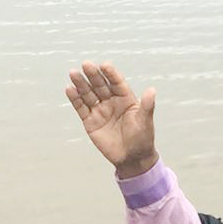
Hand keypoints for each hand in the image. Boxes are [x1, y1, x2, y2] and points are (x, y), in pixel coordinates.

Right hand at [65, 60, 157, 177]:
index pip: (117, 83)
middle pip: (100, 85)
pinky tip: (70, 89)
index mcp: (125, 98)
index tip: (105, 65)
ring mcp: (100, 110)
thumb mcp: (145, 122)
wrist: (132, 159)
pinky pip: (81, 108)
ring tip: (74, 73)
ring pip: (88, 94)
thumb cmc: (142, 139)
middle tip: (86, 65)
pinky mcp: (90, 121)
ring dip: (81, 84)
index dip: (111, 74)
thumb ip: (147, 106)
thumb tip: (152, 90)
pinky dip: (75, 99)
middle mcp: (111, 101)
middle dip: (93, 75)